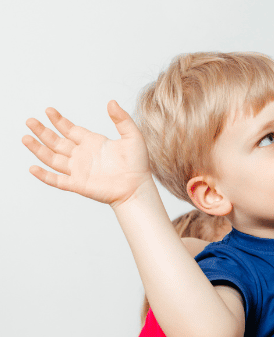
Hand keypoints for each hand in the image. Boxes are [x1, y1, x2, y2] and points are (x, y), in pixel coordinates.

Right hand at [22, 100, 152, 208]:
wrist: (138, 188)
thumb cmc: (138, 165)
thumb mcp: (132, 136)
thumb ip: (122, 119)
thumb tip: (111, 102)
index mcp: (93, 143)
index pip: (70, 130)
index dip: (59, 121)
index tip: (48, 110)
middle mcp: (82, 155)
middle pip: (56, 142)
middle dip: (43, 132)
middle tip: (30, 121)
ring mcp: (78, 170)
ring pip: (52, 159)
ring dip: (38, 149)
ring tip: (25, 138)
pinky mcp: (78, 184)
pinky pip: (57, 180)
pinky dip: (44, 175)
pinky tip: (33, 168)